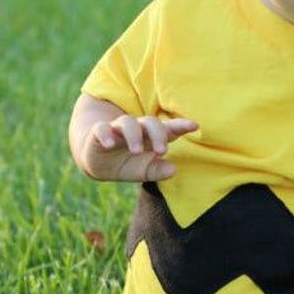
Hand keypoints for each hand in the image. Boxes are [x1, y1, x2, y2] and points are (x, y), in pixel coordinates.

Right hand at [80, 115, 197, 181]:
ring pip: (127, 122)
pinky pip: (102, 128)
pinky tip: (109, 144)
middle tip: (162, 151)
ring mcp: (118, 128)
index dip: (181, 126)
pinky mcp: (99, 132)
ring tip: (137, 150)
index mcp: (151, 136)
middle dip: (158, 134)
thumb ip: (158, 170)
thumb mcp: (144, 171)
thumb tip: (174, 170)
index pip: (168, 128)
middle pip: (150, 123)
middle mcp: (137, 129)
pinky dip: (105, 134)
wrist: (98, 163)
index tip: (195, 126)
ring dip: (133, 135)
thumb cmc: (127, 163)